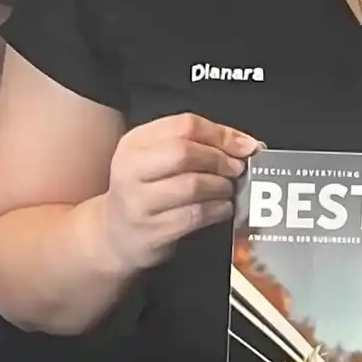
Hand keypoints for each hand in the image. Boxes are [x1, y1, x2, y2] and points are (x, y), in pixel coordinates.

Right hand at [97, 113, 258, 275]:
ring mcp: (139, 202)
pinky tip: (223, 208)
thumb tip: (246, 145)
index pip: (184, 125)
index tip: (245, 145)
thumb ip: (197, 145)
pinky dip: (218, 210)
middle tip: (236, 169)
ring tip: (228, 189)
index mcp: (135, 142)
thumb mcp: (158, 159)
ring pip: (192, 185)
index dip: (221, 134)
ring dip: (221, 187)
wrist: (114, 235)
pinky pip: (195, 215)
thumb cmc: (146, 191)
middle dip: (220, 160)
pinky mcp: (153, 231)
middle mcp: (131, 169)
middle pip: (185, 152)